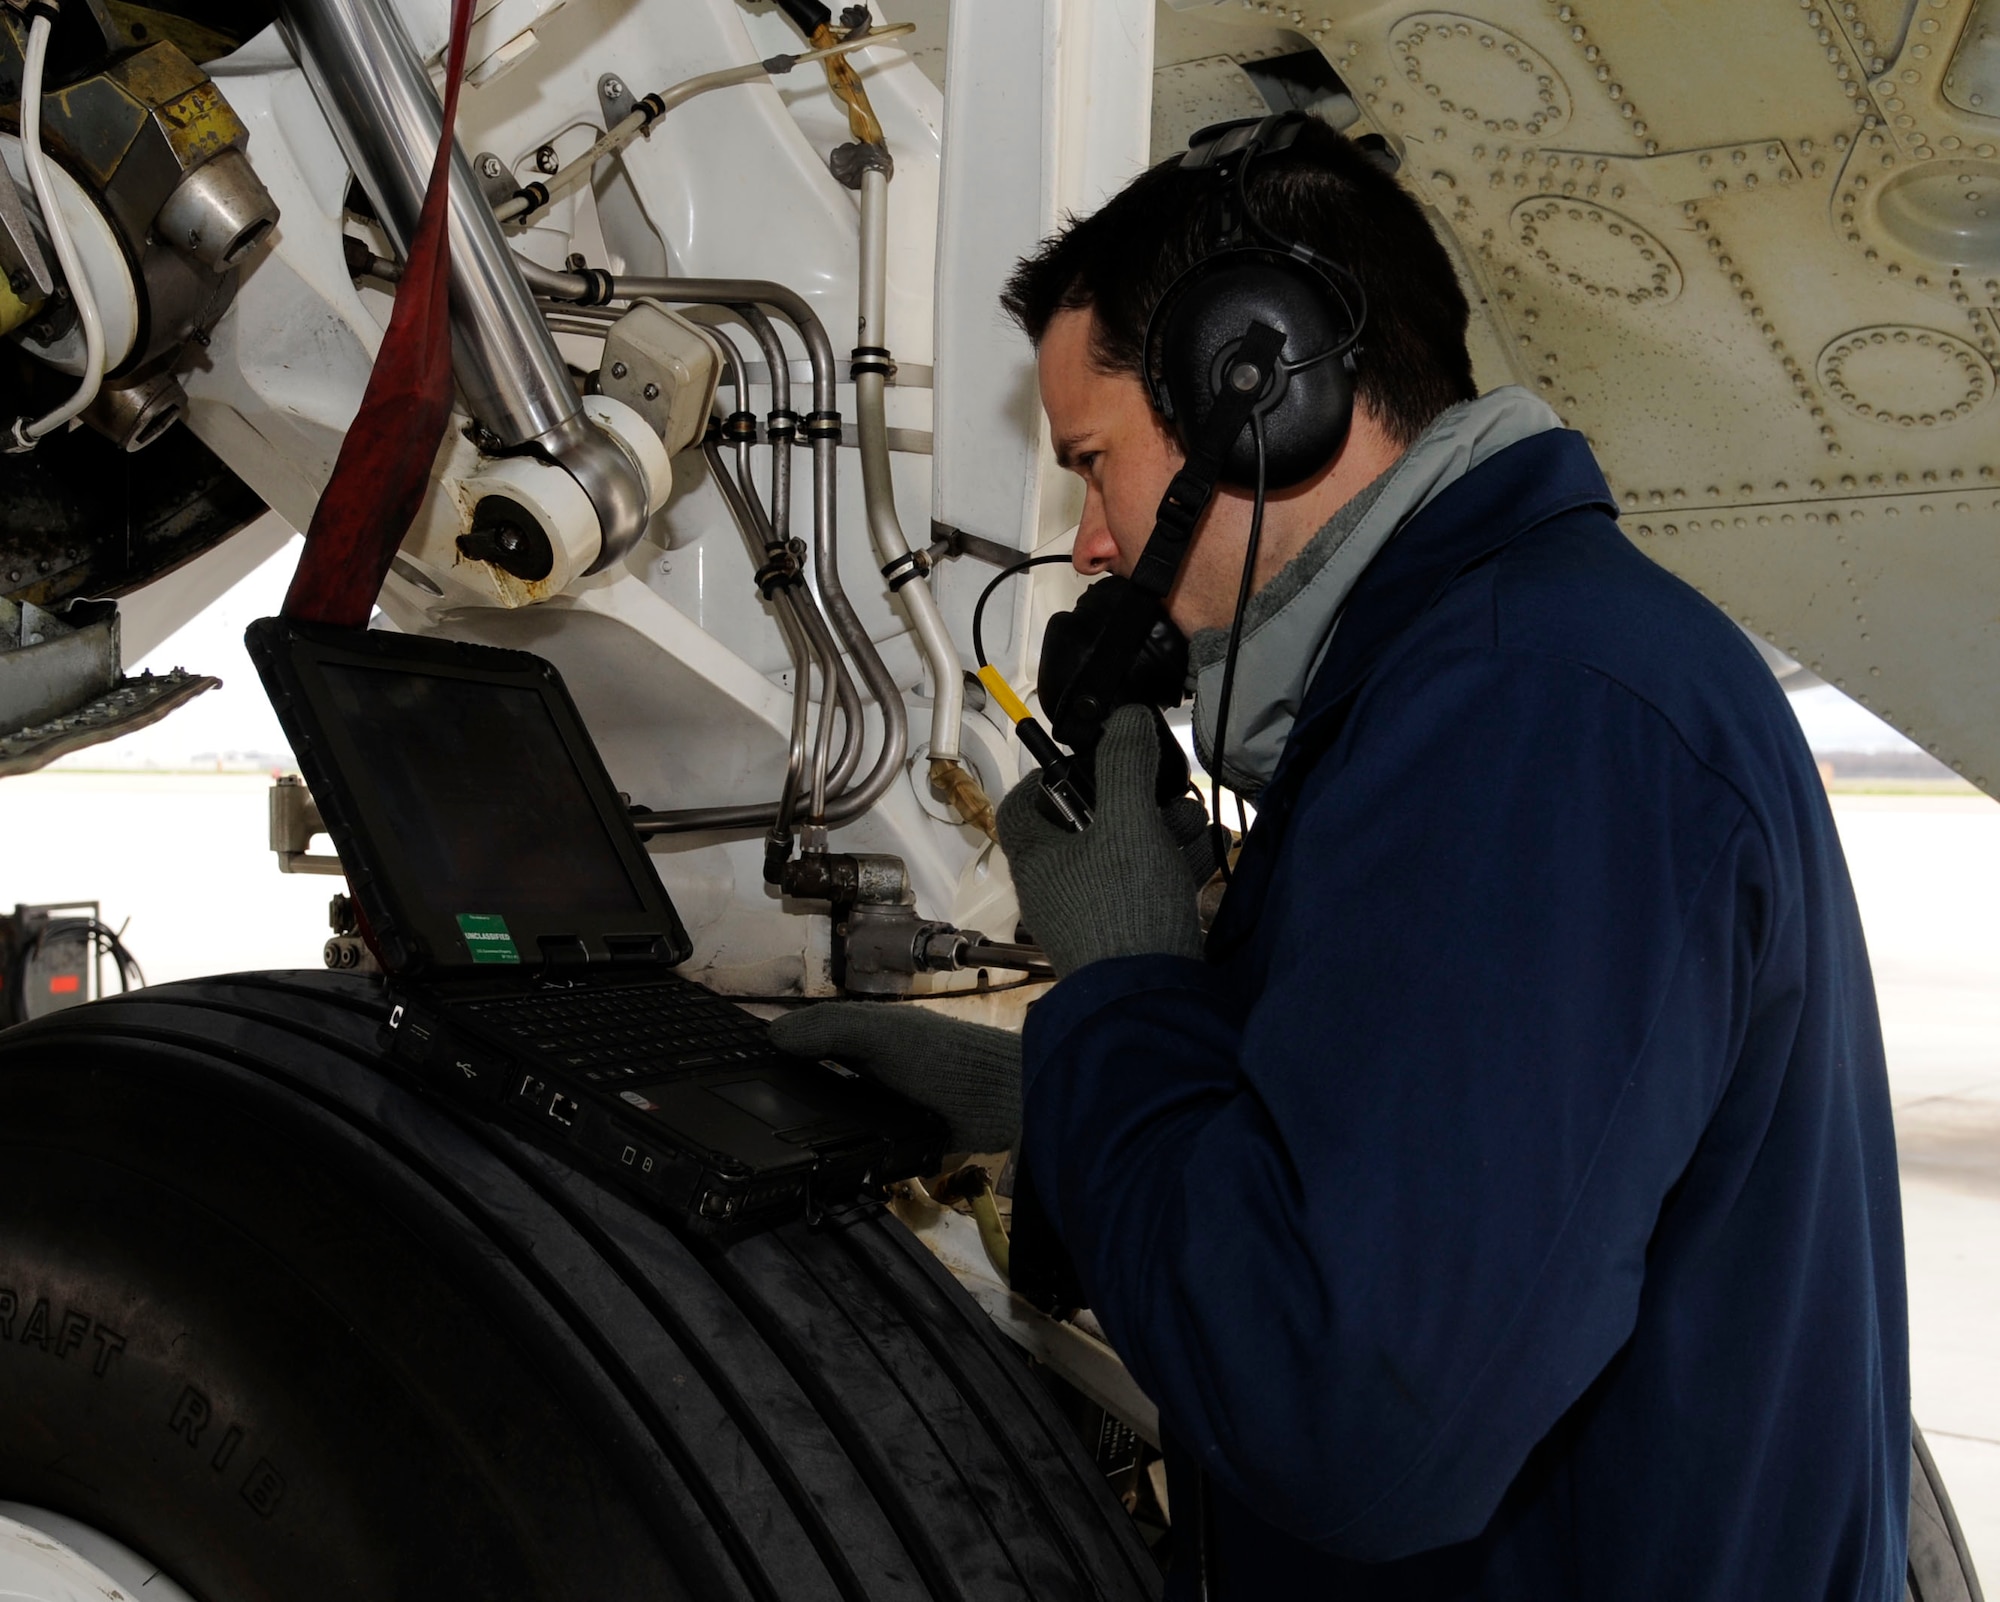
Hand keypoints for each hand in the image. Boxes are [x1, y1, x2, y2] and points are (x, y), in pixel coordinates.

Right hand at [767, 1002, 1021, 1152]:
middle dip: (791, 1095)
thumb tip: (771, 1034)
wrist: (1002, 1101)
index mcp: (870, 1034)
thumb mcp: (881, 1032)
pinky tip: (818, 1166)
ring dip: (815, 1126)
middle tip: (747, 1119)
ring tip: (772, 1146)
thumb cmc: (941, 1055)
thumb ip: (831, 1028)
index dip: (783, 1051)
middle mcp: (876, 1067)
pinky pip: (864, 1145)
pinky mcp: (904, 1141)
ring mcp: (890, 1105)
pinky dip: (844, 1151)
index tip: (740, 1070)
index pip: (815, 1039)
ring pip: (839, 1115)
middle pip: (823, 1081)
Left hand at [995, 704, 1206, 977]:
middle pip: (1090, 821)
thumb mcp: (1127, 822)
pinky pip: (1149, 884)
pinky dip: (1176, 863)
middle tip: (1169, 791)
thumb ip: (1126, 763)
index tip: (1092, 757)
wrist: (1151, 1003)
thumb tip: (1125, 716)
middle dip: (1137, 798)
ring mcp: (1096, 911)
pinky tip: (1208, 852)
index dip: (1053, 772)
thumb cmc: (1124, 907)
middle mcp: (1059, 883)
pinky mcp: (1131, 932)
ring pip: (1127, 851)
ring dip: (1165, 828)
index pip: (1024, 802)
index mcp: (1037, 855)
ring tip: (1195, 824)